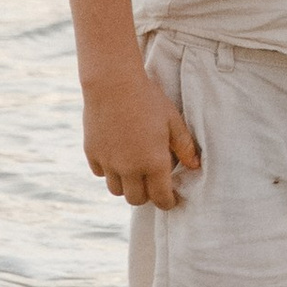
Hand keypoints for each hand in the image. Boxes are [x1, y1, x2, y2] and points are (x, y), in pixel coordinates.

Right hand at [81, 67, 200, 208]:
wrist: (113, 84)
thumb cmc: (148, 100)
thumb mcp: (173, 121)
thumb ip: (184, 146)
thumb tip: (195, 165)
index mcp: (153, 163)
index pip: (160, 198)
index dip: (167, 202)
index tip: (171, 200)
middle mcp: (129, 168)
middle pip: (136, 200)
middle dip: (147, 196)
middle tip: (153, 184)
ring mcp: (108, 163)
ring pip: (116, 190)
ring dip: (127, 185)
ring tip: (134, 170)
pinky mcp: (92, 154)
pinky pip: (101, 173)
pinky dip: (110, 171)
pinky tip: (117, 156)